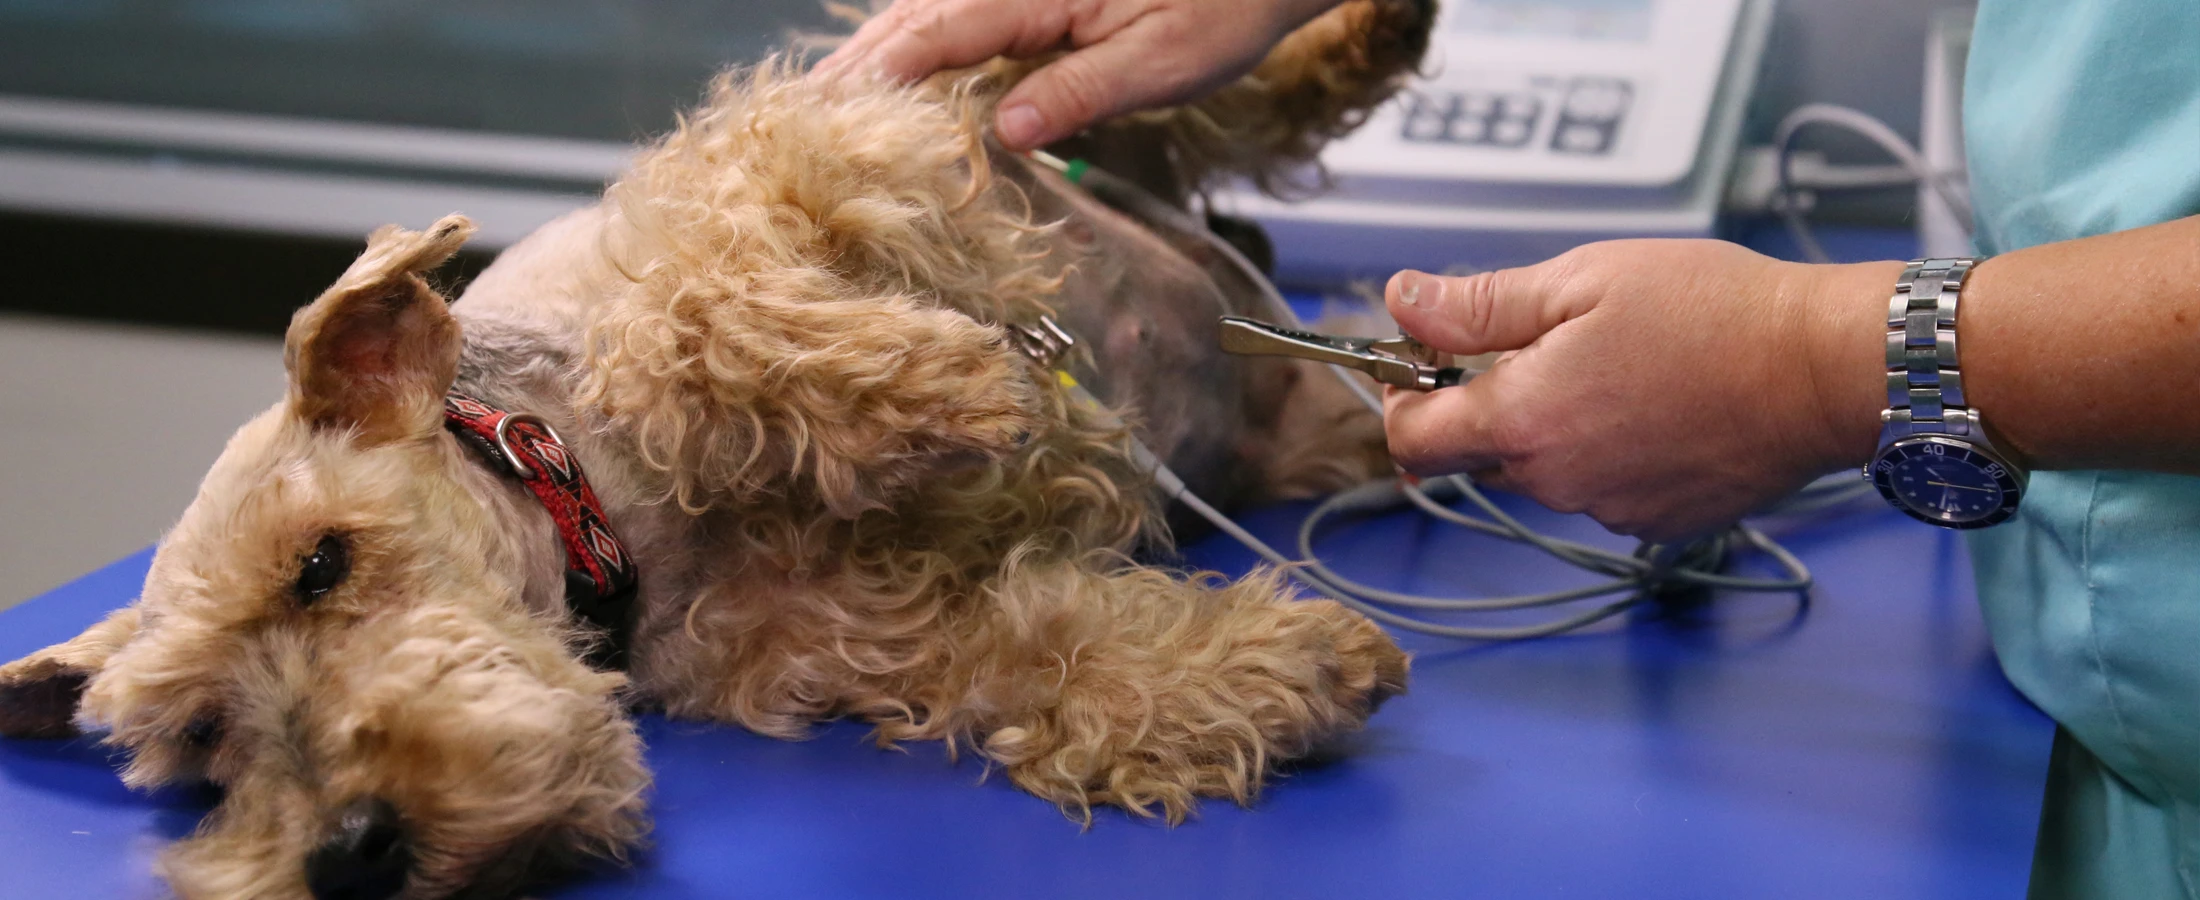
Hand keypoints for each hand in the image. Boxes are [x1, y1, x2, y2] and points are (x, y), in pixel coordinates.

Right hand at [816, 0, 1342, 149]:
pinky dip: (914, 44)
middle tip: (795, 120)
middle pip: (912, 19)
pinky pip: (953, 12)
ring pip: (924, 12)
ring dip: (874, 56)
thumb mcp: (1163, 62)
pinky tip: (891, 74)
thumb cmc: (1223, 5)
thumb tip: (1006, 133)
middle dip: (853, 69)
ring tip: (822, 103)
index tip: (823, 116)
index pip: (936, 35)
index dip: (876, 78)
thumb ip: (1082, 93)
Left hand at [1380, 240, 1897, 541]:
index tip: (1419, 363)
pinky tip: (1658, 402)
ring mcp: (1609, 509)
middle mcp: (1556, 482)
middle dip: (1490, 403)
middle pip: (1480, 454)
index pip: (1413, 440)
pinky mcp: (1659, 521)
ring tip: (1620, 364)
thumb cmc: (1711, 311)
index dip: (1403, 399)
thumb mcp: (1580, 280)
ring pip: (1545, 469)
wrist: (1825, 368)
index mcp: (1521, 422)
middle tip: (1543, 340)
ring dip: (1555, 425)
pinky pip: (1603, 487)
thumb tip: (1401, 302)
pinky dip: (1610, 450)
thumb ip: (1478, 306)